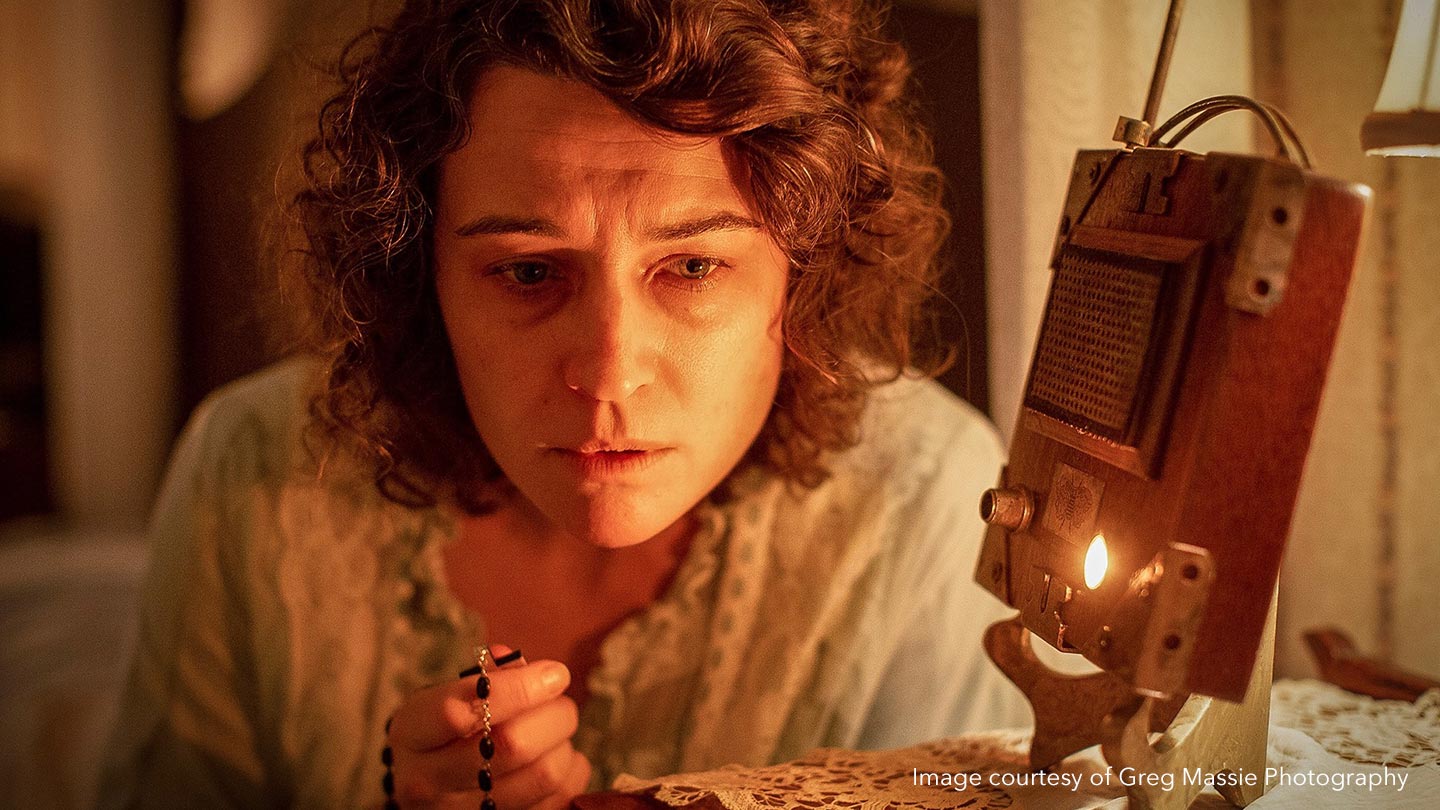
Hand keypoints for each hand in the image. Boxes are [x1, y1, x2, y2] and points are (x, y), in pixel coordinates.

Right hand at [385, 645, 592, 808]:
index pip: (460, 712)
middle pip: (512, 745)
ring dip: (564, 745)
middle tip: (559, 702)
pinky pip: (558, 799)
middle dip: (553, 715)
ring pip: (543, 774)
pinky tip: (559, 757)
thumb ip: (489, 678)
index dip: (517, 689)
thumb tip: (538, 674)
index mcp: (412, 733)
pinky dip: (572, 772)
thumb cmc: (444, 731)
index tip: (555, 673)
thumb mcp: (446, 697)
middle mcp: (428, 780)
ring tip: (555, 732)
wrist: (426, 785)